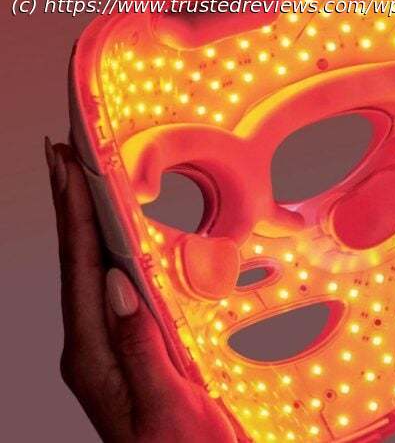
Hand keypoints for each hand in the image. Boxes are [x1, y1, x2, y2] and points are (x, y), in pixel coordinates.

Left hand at [46, 138, 235, 441]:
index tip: (67, 167)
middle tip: (62, 156)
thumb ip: (139, 349)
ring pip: (91, 273)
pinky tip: (115, 241)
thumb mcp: (165, 407)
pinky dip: (108, 253)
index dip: (73, 215)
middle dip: (67, 206)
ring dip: (84, 224)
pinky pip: (112, 290)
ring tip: (81, 184)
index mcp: (93, 359)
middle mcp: (91, 349)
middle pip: (75, 263)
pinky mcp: (129, 352)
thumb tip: (117, 286)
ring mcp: (107, 350)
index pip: (79, 272)